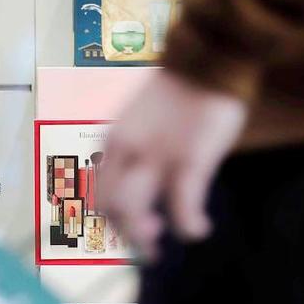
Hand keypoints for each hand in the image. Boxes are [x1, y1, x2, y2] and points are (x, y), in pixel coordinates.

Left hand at [98, 72, 247, 261]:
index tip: (128, 229)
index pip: (95, 190)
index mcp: (113, 140)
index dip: (106, 218)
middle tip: (146, 247)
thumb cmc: (182, 89)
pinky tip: (199, 231)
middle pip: (104, 204)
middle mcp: (125, 150)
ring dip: (141, 237)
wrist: (208, 54)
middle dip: (121, 232)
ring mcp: (155, 155)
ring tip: (159, 249)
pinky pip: (182, 203)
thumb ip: (139, 150)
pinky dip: (188, 224)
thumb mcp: (146, 120)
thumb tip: (143, 182)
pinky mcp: (189, 158)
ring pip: (129, 209)